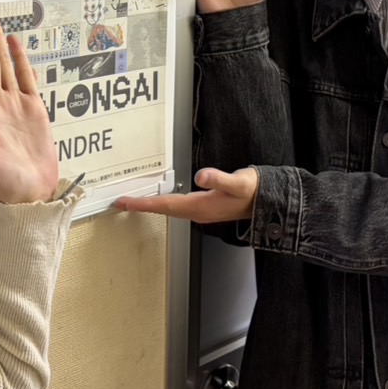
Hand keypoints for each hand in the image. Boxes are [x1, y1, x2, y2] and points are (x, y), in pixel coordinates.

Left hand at [112, 167, 257, 222]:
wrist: (266, 202)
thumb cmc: (252, 192)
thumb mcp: (238, 183)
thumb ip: (219, 179)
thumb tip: (201, 176)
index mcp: (200, 207)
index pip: (165, 205)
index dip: (144, 204)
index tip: (125, 203)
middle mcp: (197, 212)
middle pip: (162, 210)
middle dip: (141, 206)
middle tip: (121, 203)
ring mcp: (200, 211)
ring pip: (169, 210)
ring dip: (151, 206)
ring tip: (133, 203)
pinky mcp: (204, 207)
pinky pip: (176, 207)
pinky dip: (163, 203)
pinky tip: (159, 199)